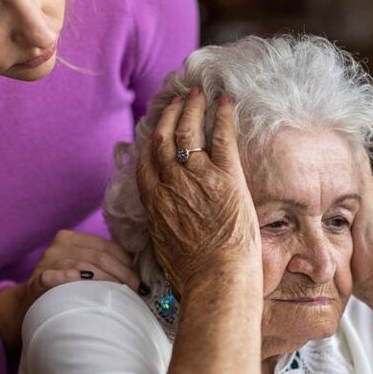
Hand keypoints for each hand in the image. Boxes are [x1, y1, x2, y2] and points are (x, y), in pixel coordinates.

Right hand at [0, 231, 141, 348]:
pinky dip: (67, 277)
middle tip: (135, 290)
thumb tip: (138, 275)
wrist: (28, 304)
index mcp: (72, 238)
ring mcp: (47, 262)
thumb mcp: (82, 270)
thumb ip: (103, 265)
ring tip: (120, 294)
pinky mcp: (37, 281)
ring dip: (105, 280)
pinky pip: (54, 276)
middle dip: (122, 274)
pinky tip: (80, 281)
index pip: (107, 247)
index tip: (140, 281)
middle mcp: (59, 246)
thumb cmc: (64, 288)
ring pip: (83, 266)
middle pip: (99, 256)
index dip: (127, 263)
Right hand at [135, 89, 259, 293]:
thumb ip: (163, 225)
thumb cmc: (194, 275)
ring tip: (196, 93)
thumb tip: (166, 224)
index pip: (146, 161)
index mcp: (154, 202)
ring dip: (192, 108)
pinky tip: (225, 101)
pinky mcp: (226, 176)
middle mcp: (170, 184)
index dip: (151, 139)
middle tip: (176, 99)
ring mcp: (197, 177)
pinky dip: (223, 115)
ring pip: (189, 131)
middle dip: (169, 115)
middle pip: (164, 139)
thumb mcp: (165, 247)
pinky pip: (222, 136)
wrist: (216, 280)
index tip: (157, 127)